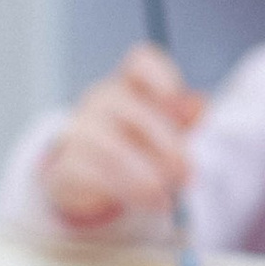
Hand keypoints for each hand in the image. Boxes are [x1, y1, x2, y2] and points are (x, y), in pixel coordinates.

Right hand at [41, 45, 202, 229]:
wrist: (87, 180)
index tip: (174, 100)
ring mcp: (79, 132)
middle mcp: (101, 101)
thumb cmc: (135, 147)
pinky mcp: (64, 165)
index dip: (159, 76)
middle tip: (186, 171)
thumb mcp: (166, 133)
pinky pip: (86, 172)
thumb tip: (200, 106)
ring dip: (139, 172)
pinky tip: (147, 202)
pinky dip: (121, 190)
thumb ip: (183, 119)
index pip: (140, 62)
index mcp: (130, 85)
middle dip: (162, 140)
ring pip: (105, 144)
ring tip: (164, 195)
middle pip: (125, 104)